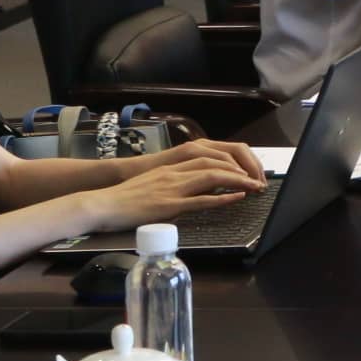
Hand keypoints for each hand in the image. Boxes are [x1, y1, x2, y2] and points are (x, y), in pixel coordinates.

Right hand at [88, 149, 263, 228]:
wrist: (101, 204)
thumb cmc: (126, 198)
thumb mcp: (156, 184)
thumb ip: (177, 183)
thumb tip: (200, 190)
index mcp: (173, 166)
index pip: (212, 156)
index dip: (234, 162)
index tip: (249, 170)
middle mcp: (175, 172)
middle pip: (218, 162)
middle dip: (243, 169)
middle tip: (259, 179)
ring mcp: (172, 187)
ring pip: (213, 176)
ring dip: (238, 181)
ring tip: (256, 186)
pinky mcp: (168, 205)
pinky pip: (201, 199)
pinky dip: (222, 197)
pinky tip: (237, 197)